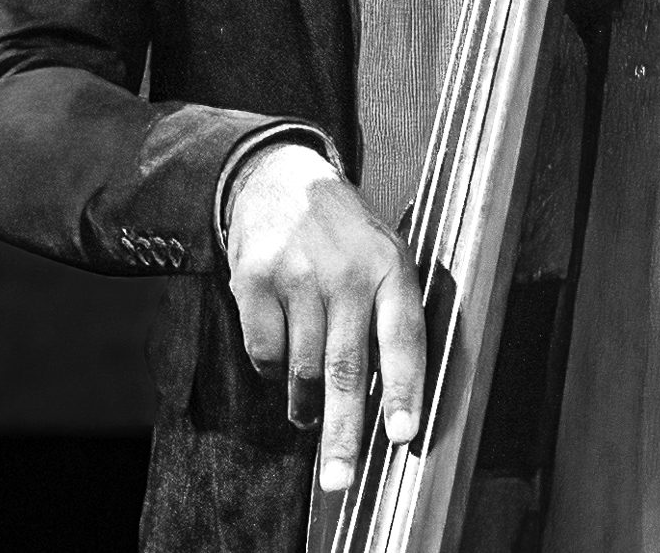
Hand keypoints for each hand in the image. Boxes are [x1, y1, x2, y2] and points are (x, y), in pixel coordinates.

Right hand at [225, 142, 425, 491]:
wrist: (282, 179)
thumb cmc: (344, 236)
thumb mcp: (382, 257)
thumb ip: (389, 318)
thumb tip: (390, 402)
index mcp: (390, 266)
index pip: (403, 337)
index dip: (403, 390)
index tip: (402, 435)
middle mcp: (346, 271)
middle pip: (346, 368)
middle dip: (344, 433)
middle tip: (339, 480)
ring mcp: (298, 274)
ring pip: (302, 371)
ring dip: (306, 405)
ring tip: (310, 412)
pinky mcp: (255, 281)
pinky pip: (265, 354)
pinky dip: (273, 370)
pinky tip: (282, 350)